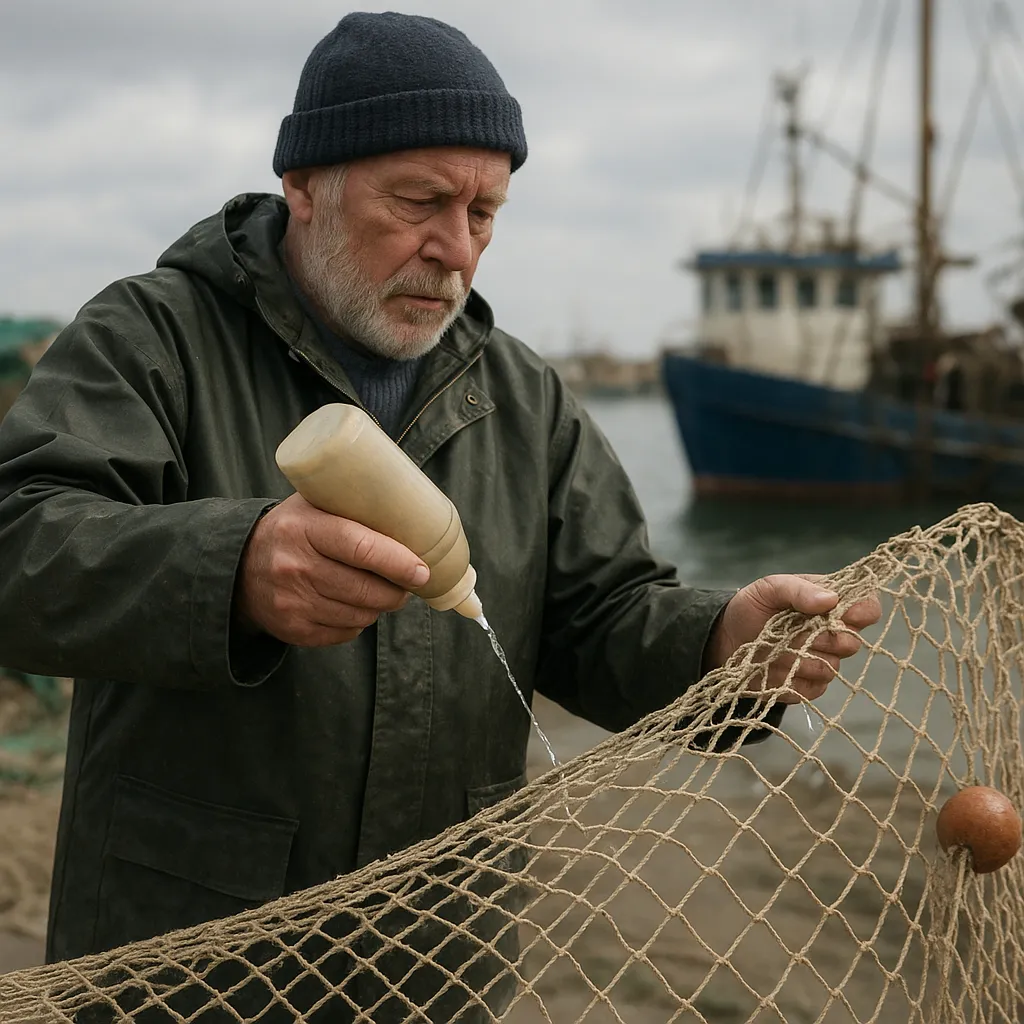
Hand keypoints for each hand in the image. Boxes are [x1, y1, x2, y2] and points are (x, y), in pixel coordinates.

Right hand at [235, 493, 429, 646]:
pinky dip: (357, 622)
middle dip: (397, 591)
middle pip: (364, 588)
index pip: (360, 547)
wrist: (239, 566)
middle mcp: (295, 566)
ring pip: (359, 615)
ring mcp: (291, 601)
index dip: (397, 561)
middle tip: (410, 583)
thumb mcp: (313, 504)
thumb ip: (353, 506)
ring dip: (380, 607)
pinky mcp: (292, 629)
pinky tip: (354, 606)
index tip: (422, 570)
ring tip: (383, 593)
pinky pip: (344, 633)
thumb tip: (415, 517)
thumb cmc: (293, 529)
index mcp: (304, 528)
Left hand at [704, 573, 881, 703]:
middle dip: (823, 637)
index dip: (861, 612)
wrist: (725, 639)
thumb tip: (832, 599)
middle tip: (795, 630)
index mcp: (831, 604)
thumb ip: (799, 590)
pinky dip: (792, 678)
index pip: (867, 608)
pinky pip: (814, 688)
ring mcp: (823, 662)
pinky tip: (774, 667)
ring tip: (777, 646)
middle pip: (852, 643)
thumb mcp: (769, 588)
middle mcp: (833, 633)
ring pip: (831, 667)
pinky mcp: (808, 686)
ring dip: (802, 658)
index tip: (840, 613)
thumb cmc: (751, 608)